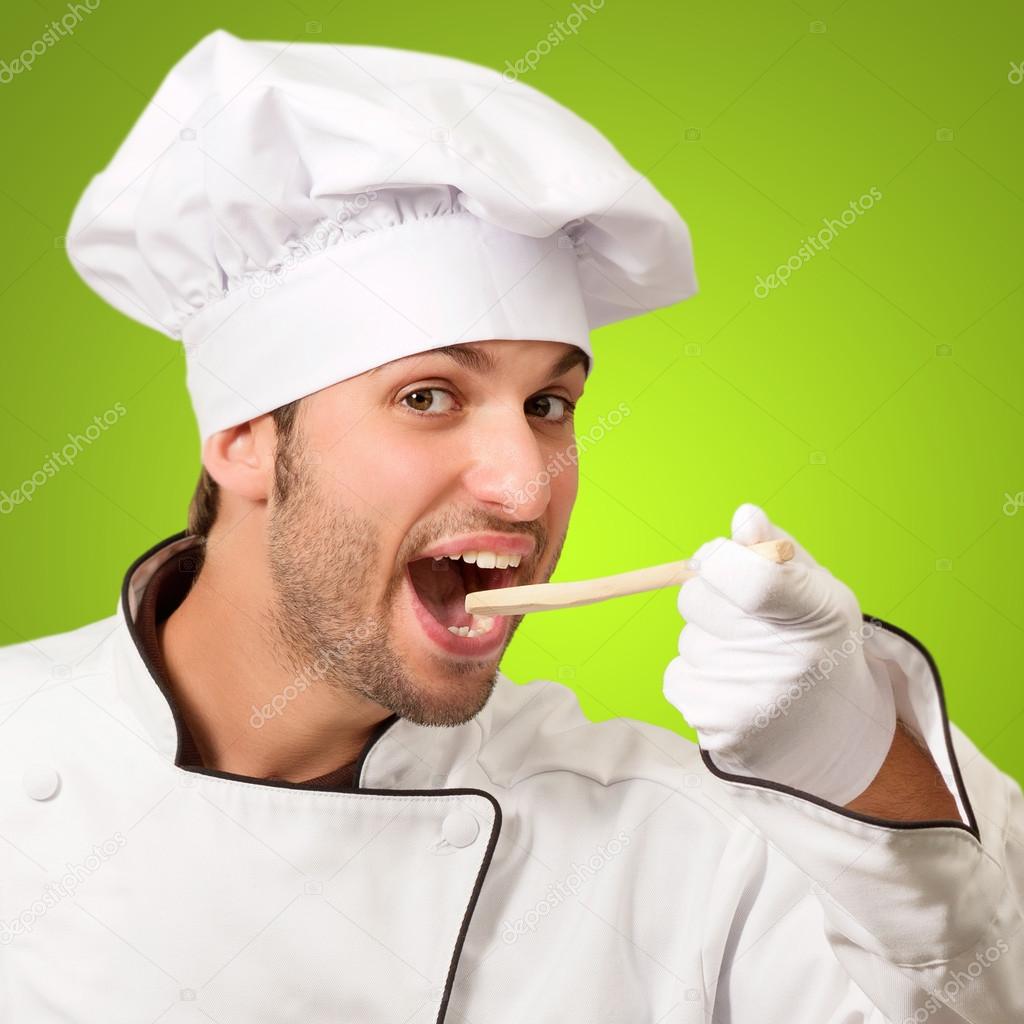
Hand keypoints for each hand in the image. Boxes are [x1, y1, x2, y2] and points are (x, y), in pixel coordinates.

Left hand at [662, 503, 896, 805]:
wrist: (834, 736)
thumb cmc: (816, 646)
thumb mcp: (815, 590)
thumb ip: (775, 549)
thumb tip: (745, 517)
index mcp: (818, 613)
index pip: (748, 575)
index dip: (721, 559)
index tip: (725, 560)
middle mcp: (787, 661)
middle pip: (695, 599)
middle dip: (711, 600)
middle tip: (748, 622)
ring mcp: (750, 700)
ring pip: (687, 641)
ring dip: (708, 644)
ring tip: (751, 665)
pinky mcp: (719, 731)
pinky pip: (677, 678)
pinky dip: (698, 680)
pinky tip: (737, 692)